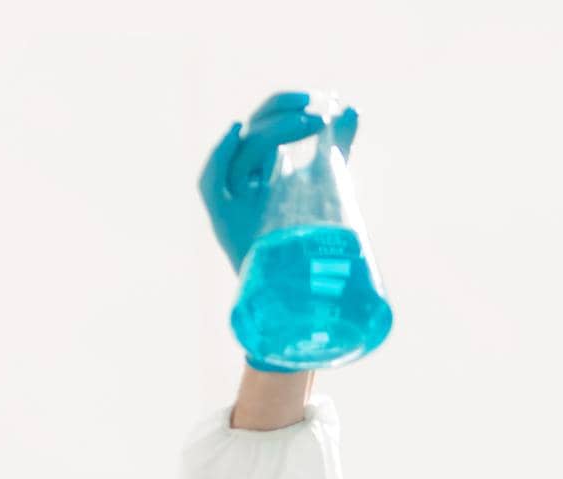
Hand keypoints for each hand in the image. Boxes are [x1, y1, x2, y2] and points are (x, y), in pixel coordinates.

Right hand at [198, 91, 359, 272]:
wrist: (306, 293)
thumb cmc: (313, 242)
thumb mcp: (329, 187)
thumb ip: (335, 148)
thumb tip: (351, 109)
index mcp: (265, 168)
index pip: (269, 123)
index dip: (289, 106)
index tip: (324, 100)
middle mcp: (245, 180)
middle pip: (256, 133)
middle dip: (285, 114)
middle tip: (318, 109)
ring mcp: (233, 200)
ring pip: (243, 152)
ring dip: (275, 130)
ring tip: (311, 122)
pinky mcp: (223, 221)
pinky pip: (210, 181)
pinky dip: (219, 153)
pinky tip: (237, 130)